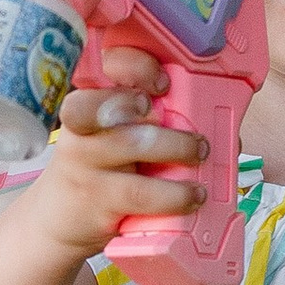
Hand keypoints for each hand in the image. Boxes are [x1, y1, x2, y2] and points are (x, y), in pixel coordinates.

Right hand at [19, 52, 203, 264]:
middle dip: (148, 102)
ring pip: (132, 144)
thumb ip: (159, 126)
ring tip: (200, 153)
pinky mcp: (96, 198)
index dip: (133, 65)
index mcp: (95, 100)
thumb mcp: (119, 138)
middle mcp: (84, 125)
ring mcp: (86, 161)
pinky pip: (139, 192)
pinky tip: (192, 195)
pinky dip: (174, 194)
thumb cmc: (102, 170)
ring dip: (177, 147)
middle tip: (175, 110)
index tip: (162, 81)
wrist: (59, 219)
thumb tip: (226, 136)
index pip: (107, 66)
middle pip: (111, 102)